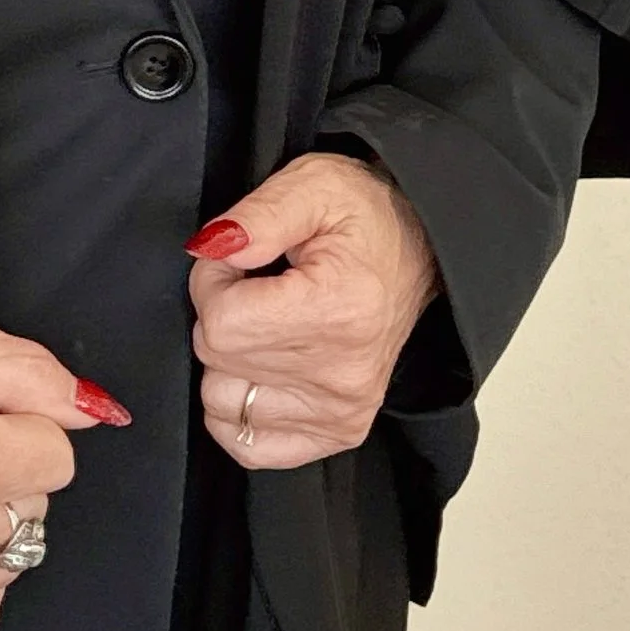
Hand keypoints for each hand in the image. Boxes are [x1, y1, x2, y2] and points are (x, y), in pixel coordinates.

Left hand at [186, 153, 438, 470]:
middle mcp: (343, 375)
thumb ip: (257, 215)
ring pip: (224, 404)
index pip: (220, 323)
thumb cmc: (365, 216)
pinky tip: (263, 371)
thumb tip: (211, 250)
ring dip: (228, 361)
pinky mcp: (340, 431)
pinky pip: (250, 446)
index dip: (212, 282)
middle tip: (256, 286)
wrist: (418, 247)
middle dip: (220, 314)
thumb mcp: (313, 183)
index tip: (237, 262)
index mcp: (337, 311)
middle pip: (219, 360)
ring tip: (266, 324)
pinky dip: (241, 410)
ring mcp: (343, 411)